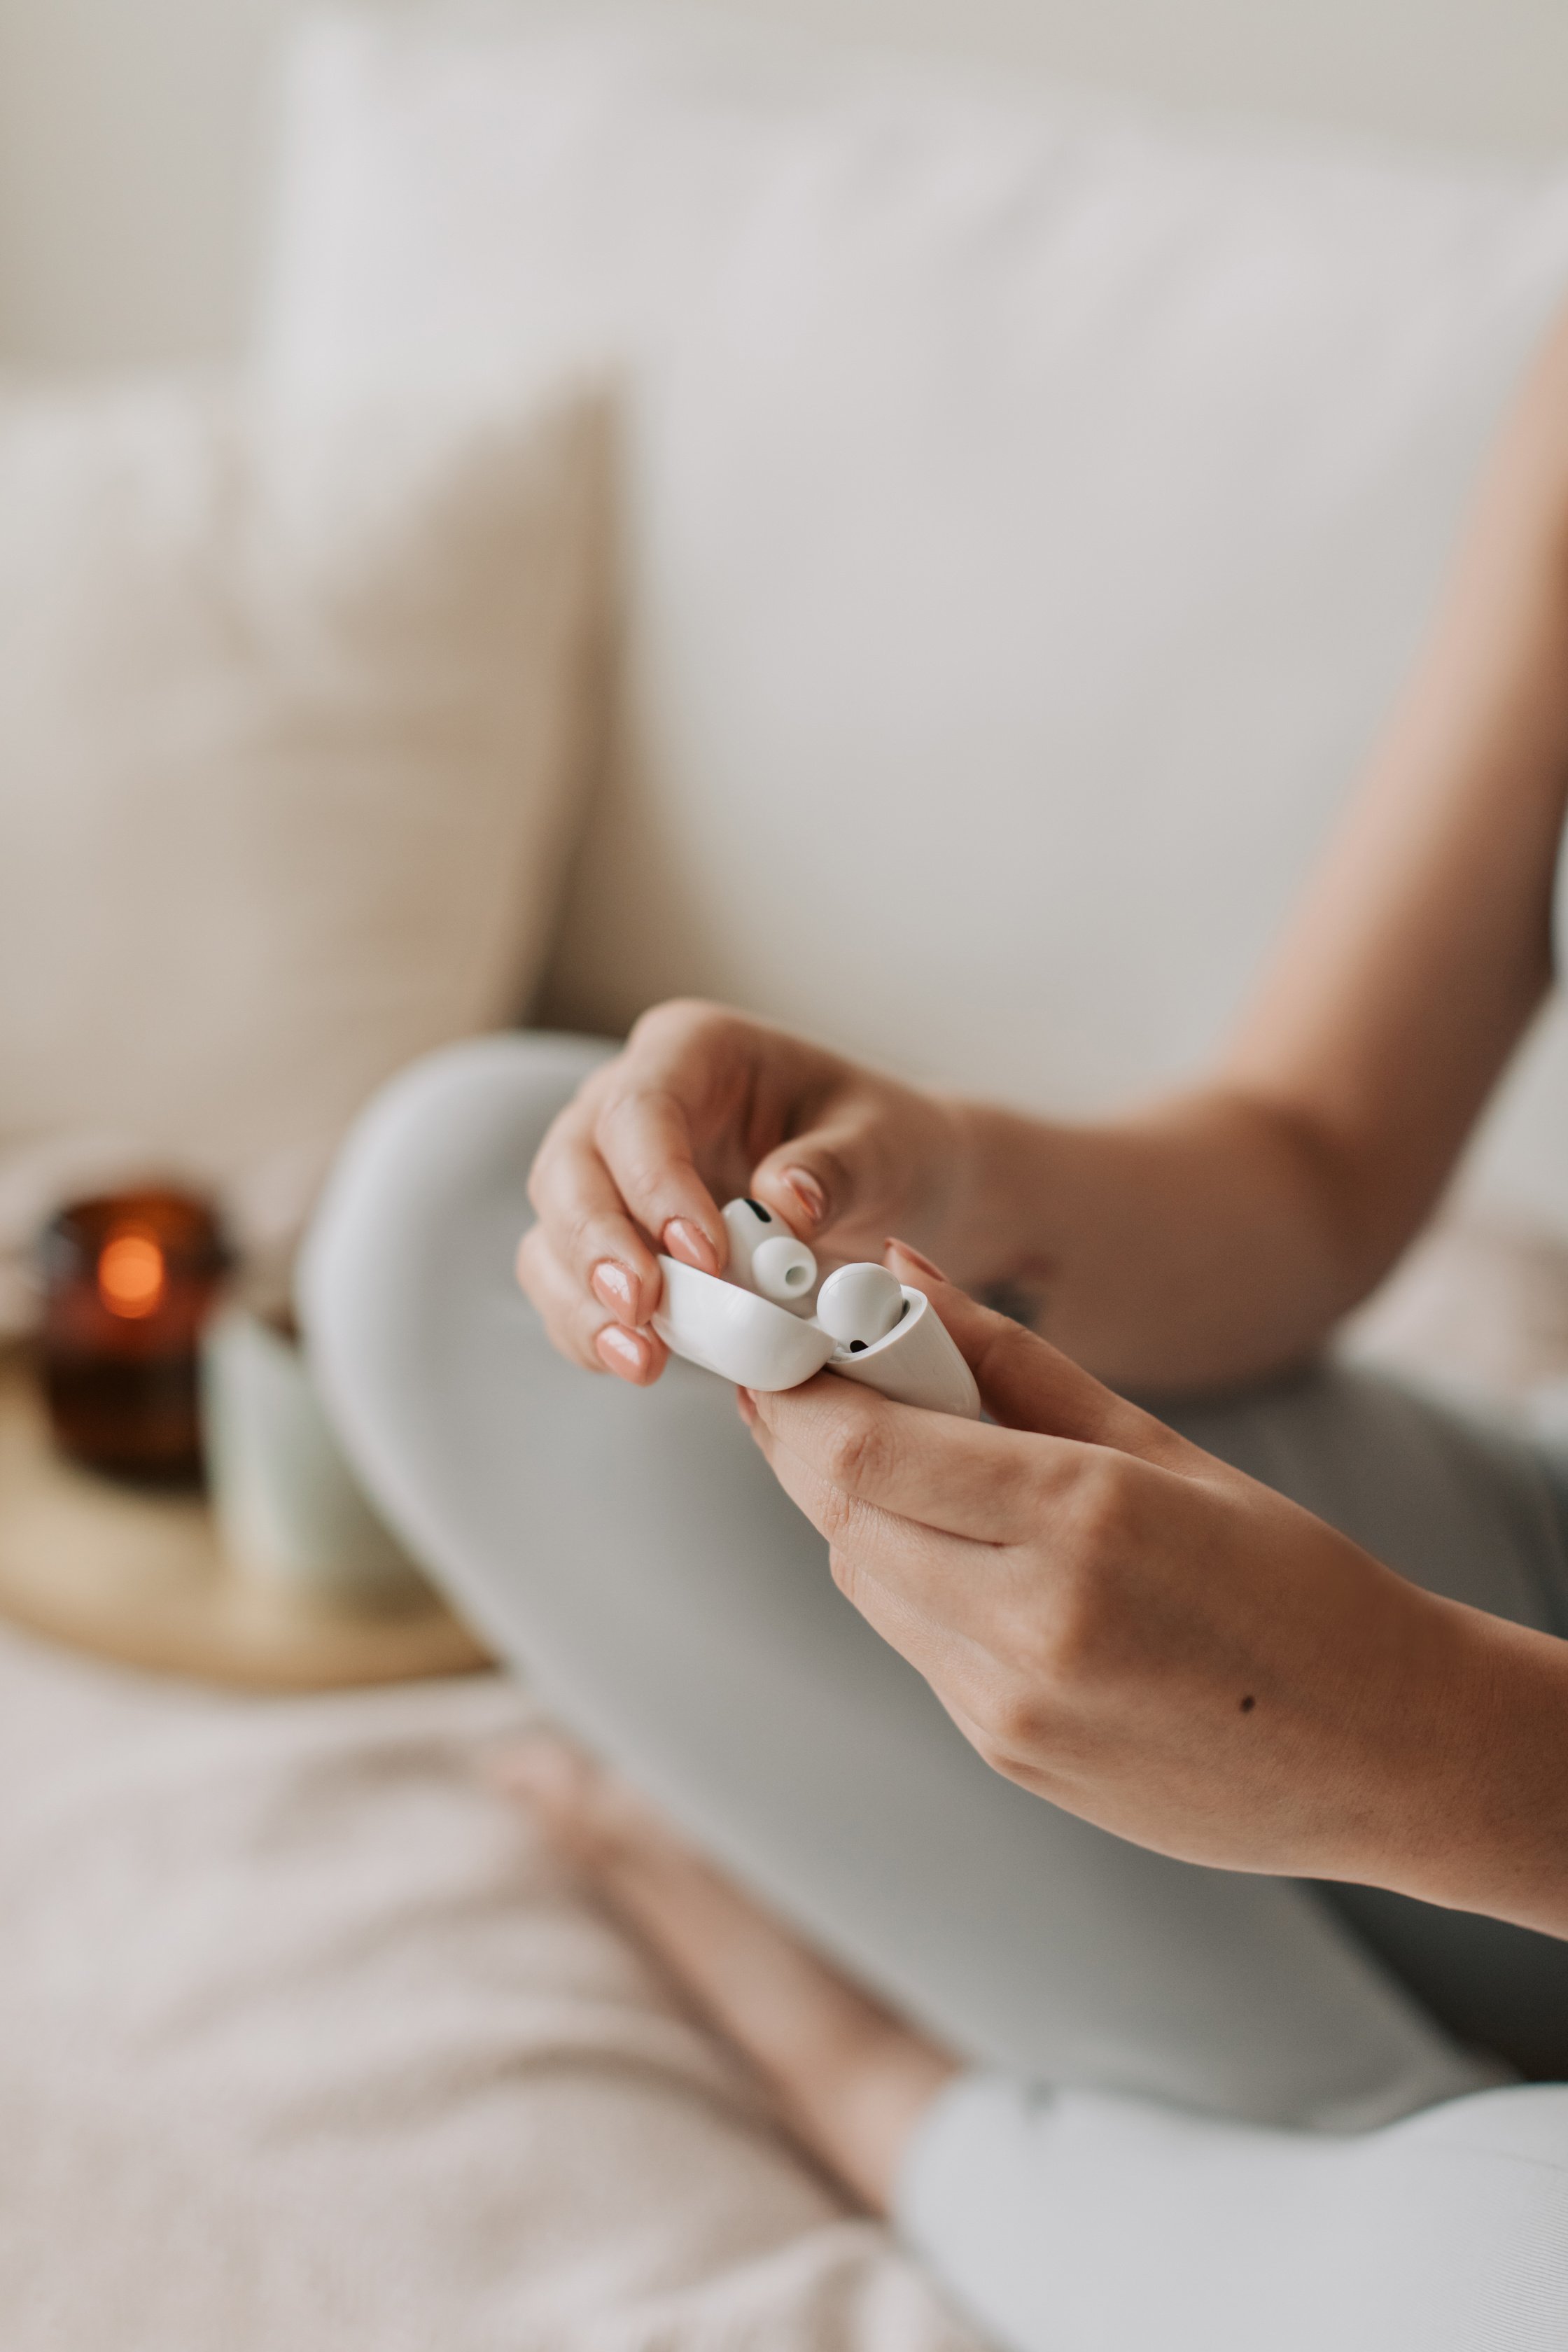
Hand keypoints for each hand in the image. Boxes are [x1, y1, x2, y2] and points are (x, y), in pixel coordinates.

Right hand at [518, 1000, 965, 1384]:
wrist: (893, 1191)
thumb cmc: (882, 1145)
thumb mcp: (883, 1144)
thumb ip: (835, 1168)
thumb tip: (782, 1205)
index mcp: (694, 1051)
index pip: (640, 1107)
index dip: (656, 1182)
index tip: (705, 1255)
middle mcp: (629, 1104)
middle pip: (570, 1166)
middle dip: (597, 1243)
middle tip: (642, 1307)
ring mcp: (610, 1174)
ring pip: (554, 1231)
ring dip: (585, 1300)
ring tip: (641, 1358)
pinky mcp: (611, 1242)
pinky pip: (569, 1286)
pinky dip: (593, 1329)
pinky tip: (636, 1361)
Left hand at [744, 1245, 1564, 1919]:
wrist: (1384, 1750)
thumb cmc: (1293, 1577)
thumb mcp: (1163, 1446)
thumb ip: (1013, 1360)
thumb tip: (902, 1276)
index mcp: (1084, 1520)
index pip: (860, 1451)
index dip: (797, 1391)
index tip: (780, 1340)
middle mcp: (1032, 1623)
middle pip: (839, 1512)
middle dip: (810, 1436)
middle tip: (814, 1377)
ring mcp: (1011, 1706)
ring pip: (861, 1576)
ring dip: (858, 1507)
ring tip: (916, 1457)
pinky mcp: (1007, 1752)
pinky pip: (911, 1641)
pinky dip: (910, 1577)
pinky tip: (972, 1548)